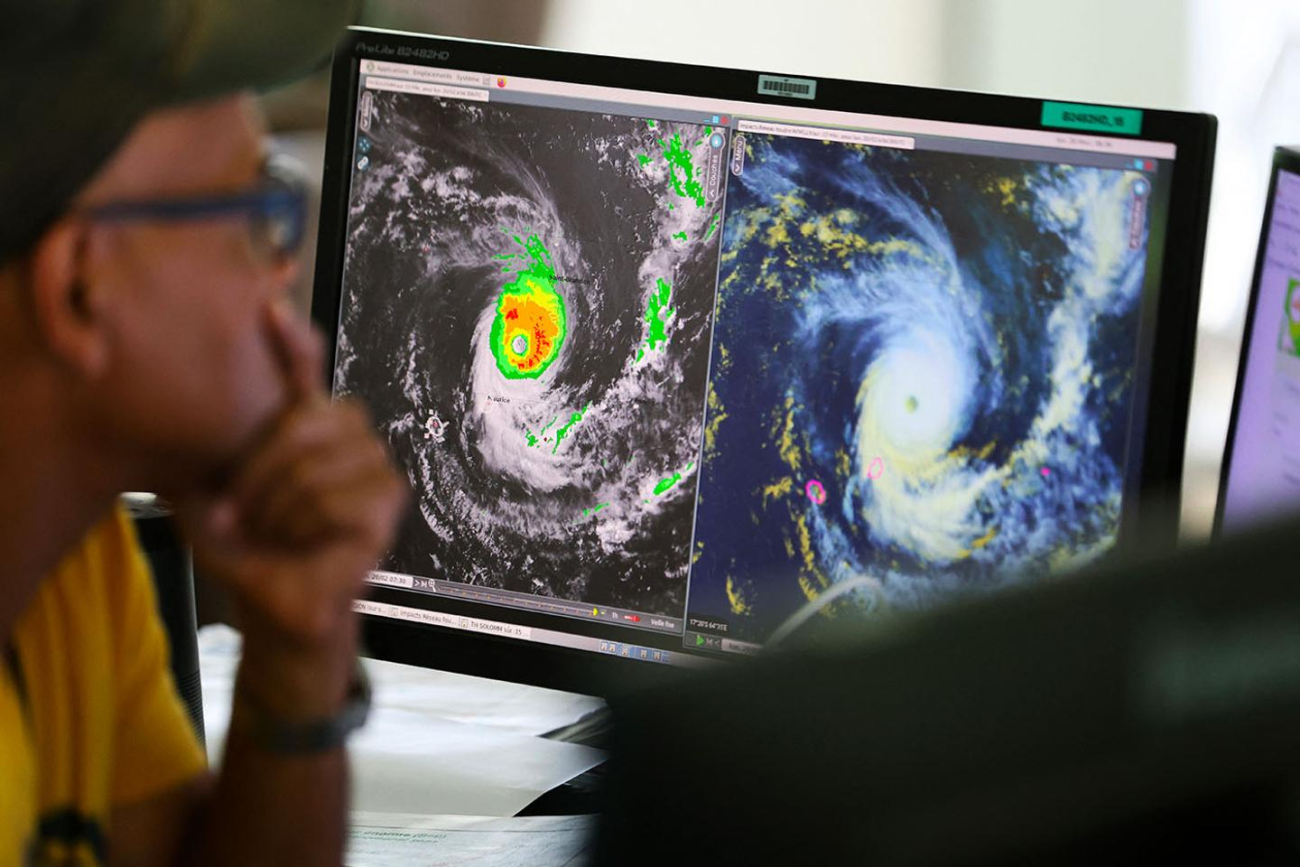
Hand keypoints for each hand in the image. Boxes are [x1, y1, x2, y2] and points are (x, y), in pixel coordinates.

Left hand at [178, 303, 406, 713]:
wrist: (272, 606)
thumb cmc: (248, 549)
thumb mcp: (214, 493)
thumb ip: (217, 448)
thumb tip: (194, 403)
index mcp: (304, 427)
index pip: (305, 370)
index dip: (292, 340)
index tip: (270, 309)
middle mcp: (347, 438)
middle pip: (306, 418)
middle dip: (262, 471)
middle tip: (243, 513)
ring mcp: (375, 468)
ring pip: (317, 463)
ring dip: (279, 508)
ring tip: (274, 533)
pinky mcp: (388, 503)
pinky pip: (338, 498)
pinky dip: (308, 527)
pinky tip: (307, 544)